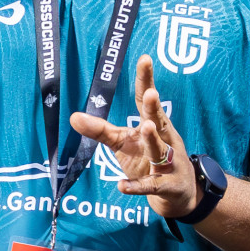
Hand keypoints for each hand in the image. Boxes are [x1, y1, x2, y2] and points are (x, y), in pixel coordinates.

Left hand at [70, 56, 196, 218]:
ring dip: (154, 140)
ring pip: (160, 151)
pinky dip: (137, 186)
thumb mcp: (123, 143)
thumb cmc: (147, 158)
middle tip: (151, 94)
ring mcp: (168, 163)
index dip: (146, 80)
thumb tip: (72, 117)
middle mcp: (164, 140)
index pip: (147, 100)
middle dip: (155, 108)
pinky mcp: (167, 186)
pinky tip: (121, 185)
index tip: (145, 58)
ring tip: (146, 128)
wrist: (177, 192)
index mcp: (153, 125)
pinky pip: (151, 185)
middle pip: (160, 121)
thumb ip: (100, 130)